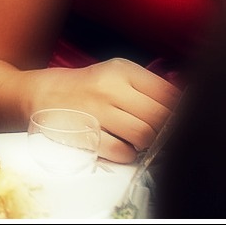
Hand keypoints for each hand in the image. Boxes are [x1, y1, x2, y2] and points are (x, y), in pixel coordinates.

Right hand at [22, 58, 180, 162]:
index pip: (167, 93)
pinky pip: (123, 153)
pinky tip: (122, 145)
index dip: (180, 110)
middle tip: (160, 132)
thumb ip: (147, 85)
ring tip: (140, 139)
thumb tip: (182, 103)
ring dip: (148, 142)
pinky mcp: (87, 136)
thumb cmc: (88, 85)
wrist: (44, 94)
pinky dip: (128, 154)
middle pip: (159, 116)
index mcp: (123, 70)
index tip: (179, 117)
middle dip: (164, 129)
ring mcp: (98, 113)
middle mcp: (110, 88)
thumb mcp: (116, 72)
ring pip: (145, 135)